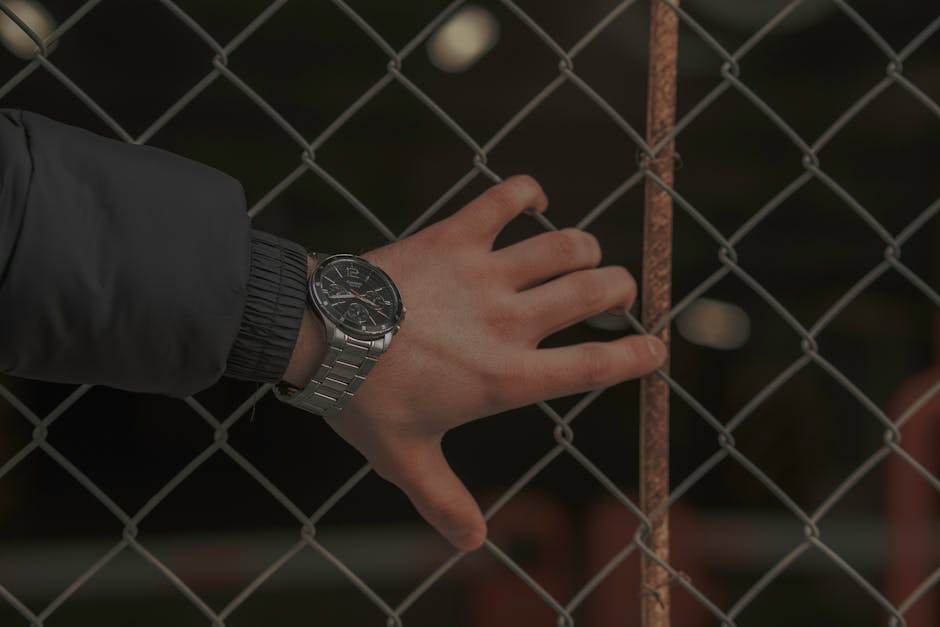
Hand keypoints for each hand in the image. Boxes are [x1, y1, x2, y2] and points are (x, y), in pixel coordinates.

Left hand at [320, 176, 666, 549]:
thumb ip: (444, 500)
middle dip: (619, 289)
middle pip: (594, 291)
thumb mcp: (406, 459)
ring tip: (583, 253)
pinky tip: (533, 199)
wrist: (317, 335)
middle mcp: (508, 322)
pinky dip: (527, 192)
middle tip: (616, 291)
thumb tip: (472, 543)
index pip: (592, 366)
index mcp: (506, 378)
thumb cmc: (364, 399)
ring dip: (584, 246)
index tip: (656, 349)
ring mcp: (484, 275)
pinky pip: (505, 199)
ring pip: (564, 244)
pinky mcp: (455, 237)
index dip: (635, 356)